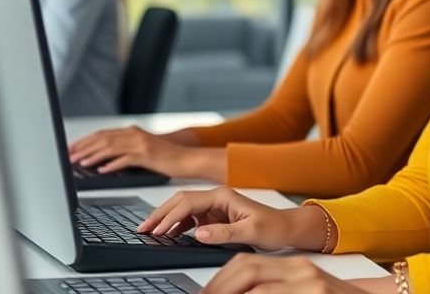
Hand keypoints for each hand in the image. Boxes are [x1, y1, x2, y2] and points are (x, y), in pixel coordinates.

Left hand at [67, 125, 190, 174]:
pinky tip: (101, 170)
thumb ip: (126, 150)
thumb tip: (102, 160)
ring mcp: (141, 144)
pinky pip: (124, 159)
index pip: (103, 134)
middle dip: (84, 148)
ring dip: (93, 156)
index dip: (85, 141)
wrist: (187, 159)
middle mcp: (135, 134)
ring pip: (110, 148)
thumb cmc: (165, 158)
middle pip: (103, 139)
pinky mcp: (147, 155)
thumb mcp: (143, 149)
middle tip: (70, 156)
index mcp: (132, 132)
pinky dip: (111, 165)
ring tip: (81, 163)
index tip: (72, 148)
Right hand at [139, 187, 314, 250]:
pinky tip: (169, 233)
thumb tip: (199, 234)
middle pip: (180, 201)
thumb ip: (225, 233)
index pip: (189, 203)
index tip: (158, 230)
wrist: (286, 227)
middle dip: (160, 214)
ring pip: (182, 208)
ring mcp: (214, 206)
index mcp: (223, 195)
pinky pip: (190, 217)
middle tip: (143, 228)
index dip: (171, 216)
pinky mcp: (214, 216)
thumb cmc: (273, 226)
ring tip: (150, 231)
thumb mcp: (252, 232)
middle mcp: (217, 197)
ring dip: (166, 218)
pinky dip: (177, 224)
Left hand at [203, 256, 378, 293]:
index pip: (247, 263)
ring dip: (231, 292)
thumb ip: (273, 289)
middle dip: (220, 286)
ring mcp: (310, 284)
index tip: (206, 293)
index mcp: (294, 267)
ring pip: (258, 285)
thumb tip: (238, 290)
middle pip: (247, 268)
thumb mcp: (303, 289)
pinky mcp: (317, 293)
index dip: (220, 279)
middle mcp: (302, 271)